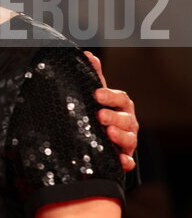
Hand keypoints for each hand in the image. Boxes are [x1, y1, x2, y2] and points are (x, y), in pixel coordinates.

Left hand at [84, 51, 137, 171]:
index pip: (120, 98)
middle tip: (99, 115)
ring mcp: (127, 140)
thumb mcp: (96, 94)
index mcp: (120, 105)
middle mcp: (127, 122)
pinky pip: (128, 161)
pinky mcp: (123, 156)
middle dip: (113, 117)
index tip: (96, 94)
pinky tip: (121, 161)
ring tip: (108, 133)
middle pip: (126, 119)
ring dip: (120, 136)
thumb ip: (94, 76)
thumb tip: (87, 55)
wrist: (101, 136)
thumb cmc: (99, 110)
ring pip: (129, 138)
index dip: (109, 96)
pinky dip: (126, 161)